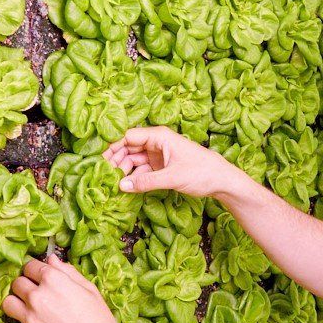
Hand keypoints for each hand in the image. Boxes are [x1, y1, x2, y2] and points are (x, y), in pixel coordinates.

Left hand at [2, 254, 135, 322]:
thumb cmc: (100, 322)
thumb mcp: (89, 290)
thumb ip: (68, 272)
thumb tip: (51, 259)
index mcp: (53, 280)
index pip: (30, 266)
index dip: (34, 272)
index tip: (38, 280)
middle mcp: (37, 296)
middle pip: (16, 284)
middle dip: (24, 288)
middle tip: (34, 297)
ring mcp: (30, 318)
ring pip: (7, 304)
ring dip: (16, 305)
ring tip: (28, 312)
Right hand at [103, 126, 243, 198]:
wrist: (222, 180)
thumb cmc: (201, 172)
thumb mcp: (172, 178)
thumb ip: (146, 182)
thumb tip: (121, 185)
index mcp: (159, 136)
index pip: (128, 136)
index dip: (112, 147)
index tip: (99, 160)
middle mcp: (156, 142)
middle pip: (128, 148)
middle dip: (116, 160)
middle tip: (104, 175)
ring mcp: (158, 154)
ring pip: (134, 160)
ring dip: (124, 170)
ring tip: (113, 183)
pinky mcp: (161, 166)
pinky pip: (142, 169)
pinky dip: (134, 177)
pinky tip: (126, 186)